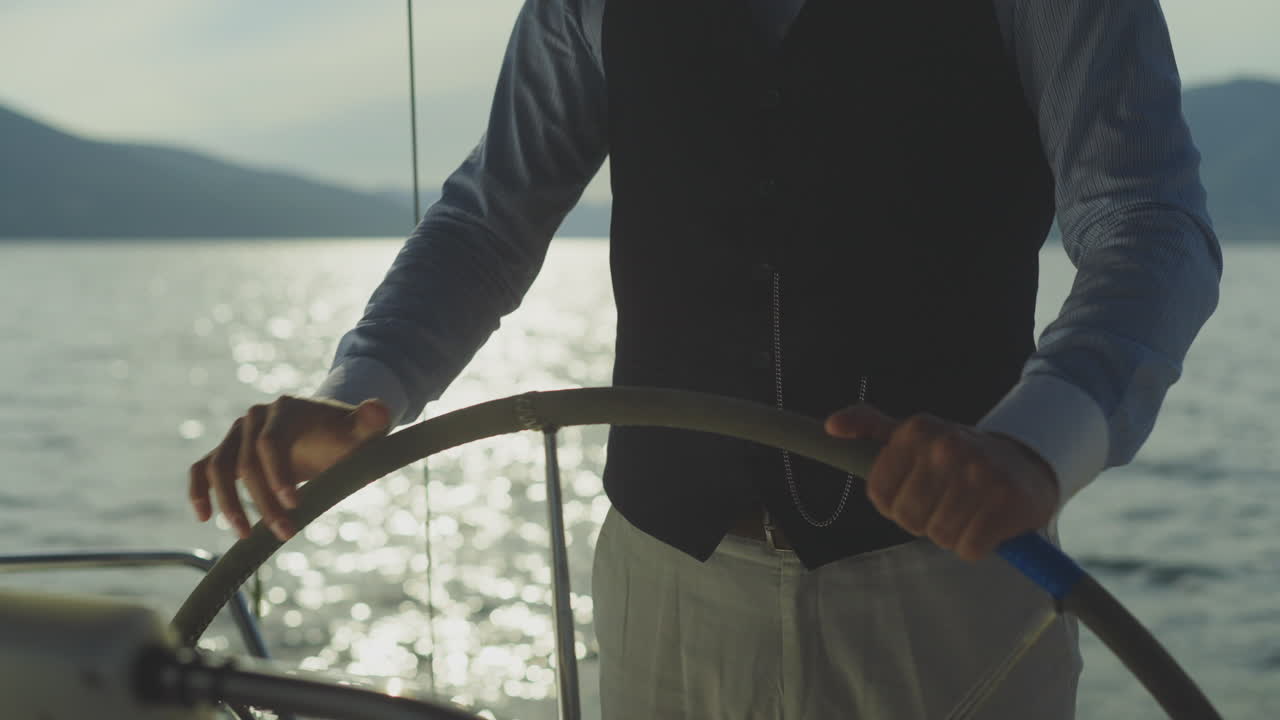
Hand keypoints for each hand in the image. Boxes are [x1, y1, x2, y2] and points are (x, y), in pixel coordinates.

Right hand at [189, 396, 391, 541]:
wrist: (329, 435)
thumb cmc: (346, 436)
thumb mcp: (362, 431)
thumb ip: (371, 422)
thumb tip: (378, 411)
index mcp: (284, 409)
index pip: (270, 443)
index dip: (278, 475)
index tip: (294, 505)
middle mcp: (254, 418)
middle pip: (245, 462)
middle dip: (262, 501)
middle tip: (285, 533)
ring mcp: (236, 435)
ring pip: (218, 468)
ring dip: (229, 504)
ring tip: (247, 536)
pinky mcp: (226, 453)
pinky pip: (202, 470)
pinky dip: (198, 491)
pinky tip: (205, 517)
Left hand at [824, 404, 1058, 562]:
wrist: (1025, 462)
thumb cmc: (957, 455)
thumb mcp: (913, 435)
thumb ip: (869, 427)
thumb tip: (831, 426)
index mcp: (916, 430)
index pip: (879, 494)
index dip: (894, 505)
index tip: (915, 494)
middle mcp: (946, 447)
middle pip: (908, 518)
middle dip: (924, 520)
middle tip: (945, 503)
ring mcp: (979, 473)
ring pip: (938, 536)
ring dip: (951, 534)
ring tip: (966, 511)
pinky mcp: (1007, 502)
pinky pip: (969, 548)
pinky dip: (976, 545)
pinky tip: (985, 523)